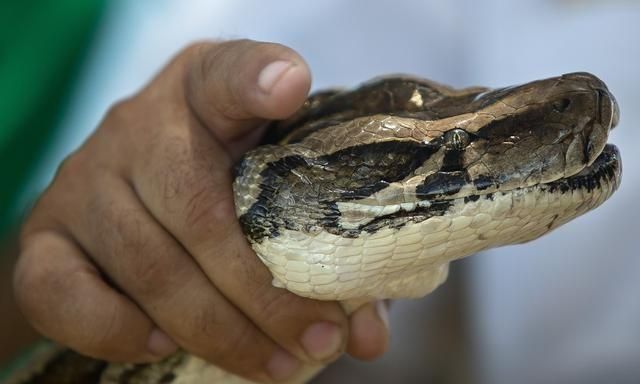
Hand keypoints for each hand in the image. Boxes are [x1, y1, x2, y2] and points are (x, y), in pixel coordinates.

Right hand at [13, 40, 388, 381]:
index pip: (229, 73)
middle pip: (200, 214)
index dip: (258, 77)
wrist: (136, 187)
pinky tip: (165, 346)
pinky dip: (116, 331)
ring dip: (218, 331)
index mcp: (206, 93)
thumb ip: (329, 250)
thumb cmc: (227, 182)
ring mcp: (83, 179)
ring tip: (278, 366)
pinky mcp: (44, 234)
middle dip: (265, 295)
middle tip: (320, 341)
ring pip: (148, 266)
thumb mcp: (278, 186)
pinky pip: (61, 291)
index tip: (289, 87)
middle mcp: (136, 126)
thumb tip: (367, 337)